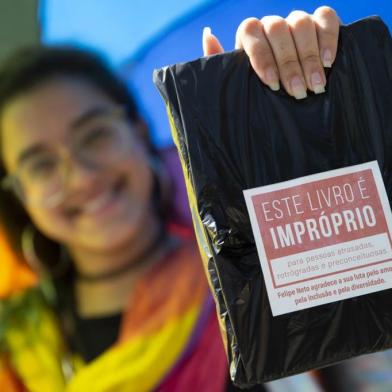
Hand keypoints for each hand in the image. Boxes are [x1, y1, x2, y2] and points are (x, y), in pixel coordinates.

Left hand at [202, 6, 339, 98]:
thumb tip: (208, 32)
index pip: (251, 31)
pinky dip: (328, 37)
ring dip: (309, 57)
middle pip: (278, 29)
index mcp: (249, 36)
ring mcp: (296, 21)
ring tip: (314, 86)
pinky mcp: (321, 23)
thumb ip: (219, 62)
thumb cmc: (258, 93)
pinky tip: (328, 62)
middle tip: (297, 93)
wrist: (287, 98)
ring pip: (301, 23)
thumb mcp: (235, 83)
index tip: (272, 84)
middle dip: (288, 64)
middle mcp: (272, 25)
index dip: (262, 56)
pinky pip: (326, 17)